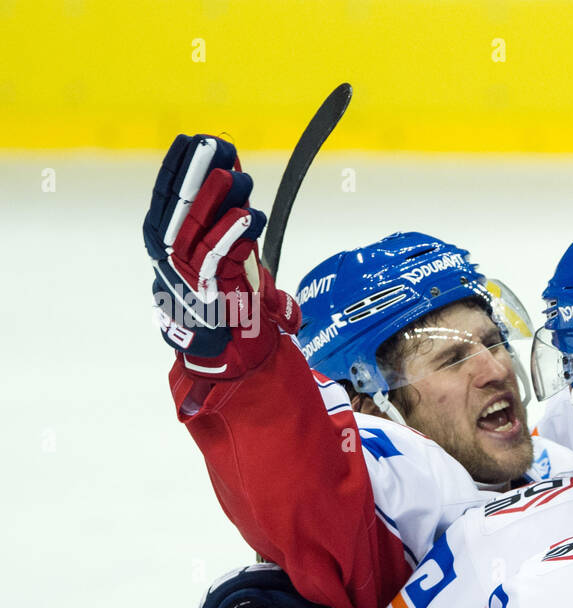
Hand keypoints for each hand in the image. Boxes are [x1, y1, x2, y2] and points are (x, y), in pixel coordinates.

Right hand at [144, 134, 300, 377]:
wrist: (218, 345)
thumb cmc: (221, 289)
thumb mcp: (220, 245)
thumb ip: (224, 211)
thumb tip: (232, 165)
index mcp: (163, 237)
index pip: (166, 194)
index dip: (179, 165)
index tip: (194, 138)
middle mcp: (168, 252)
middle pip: (180, 205)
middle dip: (198, 172)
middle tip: (214, 143)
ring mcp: (183, 271)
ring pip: (199, 228)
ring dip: (219, 200)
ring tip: (237, 176)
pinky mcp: (206, 290)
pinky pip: (219, 257)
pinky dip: (234, 235)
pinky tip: (251, 216)